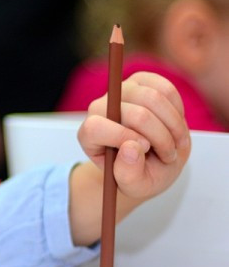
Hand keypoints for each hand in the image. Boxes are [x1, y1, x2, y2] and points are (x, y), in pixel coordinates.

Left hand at [69, 72, 190, 244]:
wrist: (151, 160)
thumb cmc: (139, 174)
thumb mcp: (135, 186)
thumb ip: (129, 173)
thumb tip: (131, 148)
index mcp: (89, 136)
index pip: (96, 127)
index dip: (123, 137)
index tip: (145, 149)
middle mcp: (99, 109)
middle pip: (132, 113)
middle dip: (160, 137)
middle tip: (170, 154)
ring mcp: (120, 92)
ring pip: (152, 98)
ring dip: (173, 125)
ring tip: (175, 143)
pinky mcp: (141, 81)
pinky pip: (165, 88)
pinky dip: (177, 110)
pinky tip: (175, 125)